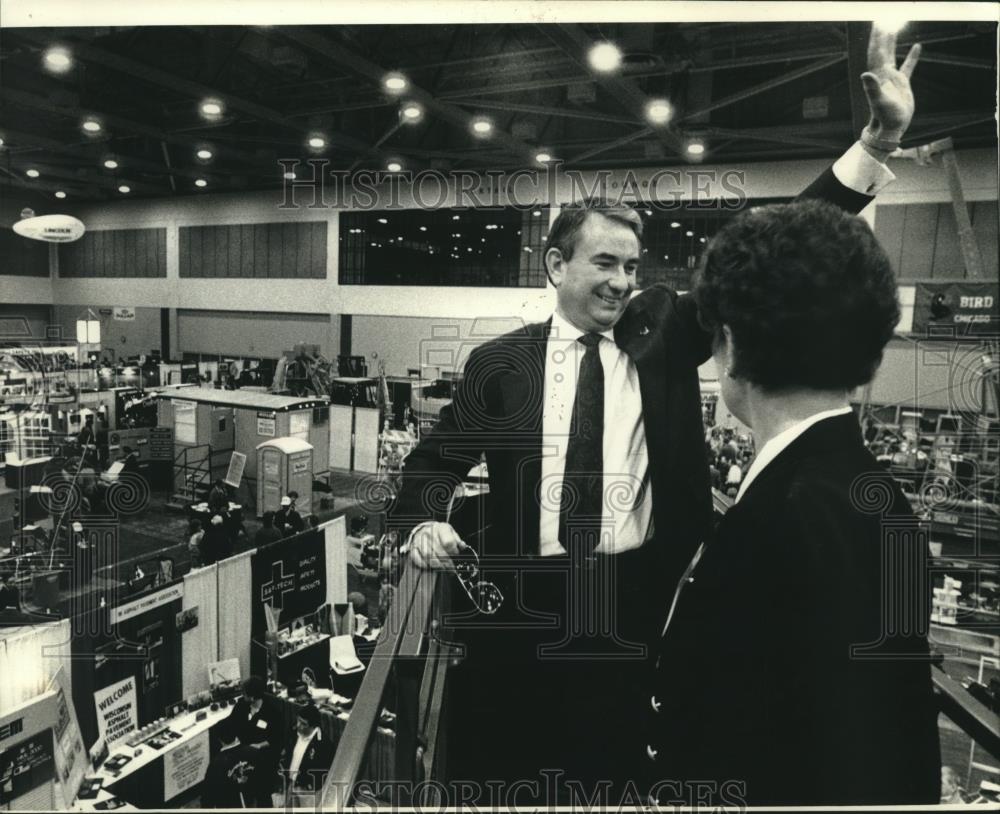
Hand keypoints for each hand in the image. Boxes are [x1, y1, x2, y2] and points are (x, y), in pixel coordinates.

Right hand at [408, 522, 464, 570]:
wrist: (426, 529)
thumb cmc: (440, 533)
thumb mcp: (451, 532)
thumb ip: (457, 540)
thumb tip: (462, 546)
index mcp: (441, 528)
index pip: (448, 542)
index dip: (453, 551)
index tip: (456, 556)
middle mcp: (429, 533)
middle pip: (439, 551)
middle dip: (447, 562)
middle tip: (451, 568)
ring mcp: (419, 540)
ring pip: (428, 556)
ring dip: (437, 565)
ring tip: (443, 568)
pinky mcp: (413, 547)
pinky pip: (417, 558)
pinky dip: (424, 564)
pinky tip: (430, 566)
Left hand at [861, 25, 920, 141]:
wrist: (890, 129)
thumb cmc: (885, 117)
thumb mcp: (880, 101)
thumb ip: (872, 88)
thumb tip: (865, 74)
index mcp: (878, 75)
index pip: (877, 51)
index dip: (877, 36)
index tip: (879, 22)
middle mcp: (883, 74)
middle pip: (882, 49)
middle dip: (883, 34)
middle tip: (885, 17)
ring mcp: (892, 78)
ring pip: (892, 54)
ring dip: (893, 41)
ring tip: (896, 26)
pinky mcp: (902, 84)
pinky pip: (907, 66)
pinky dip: (912, 56)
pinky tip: (917, 46)